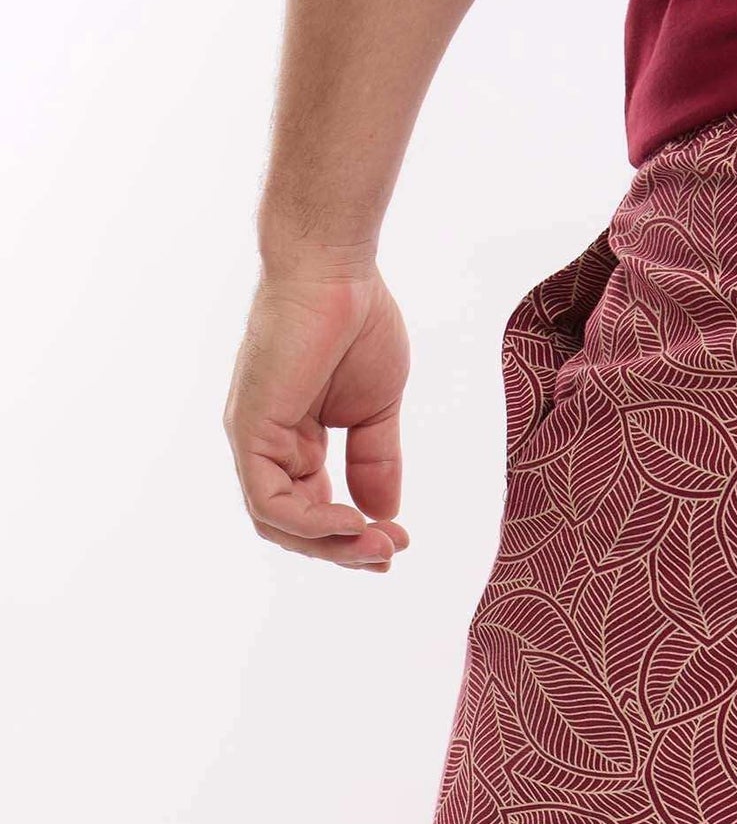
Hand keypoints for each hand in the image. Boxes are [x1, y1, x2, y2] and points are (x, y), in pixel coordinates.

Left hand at [225, 259, 411, 569]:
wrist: (337, 272)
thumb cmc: (356, 322)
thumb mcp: (376, 409)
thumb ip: (375, 461)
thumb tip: (383, 514)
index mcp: (294, 440)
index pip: (312, 509)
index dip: (352, 536)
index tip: (398, 540)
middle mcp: (267, 444)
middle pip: (294, 526)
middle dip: (345, 550)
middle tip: (392, 551)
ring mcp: (254, 438)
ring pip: (278, 523)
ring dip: (332, 545)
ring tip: (378, 544)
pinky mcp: (250, 430)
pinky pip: (268, 502)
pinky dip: (311, 523)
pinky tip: (353, 521)